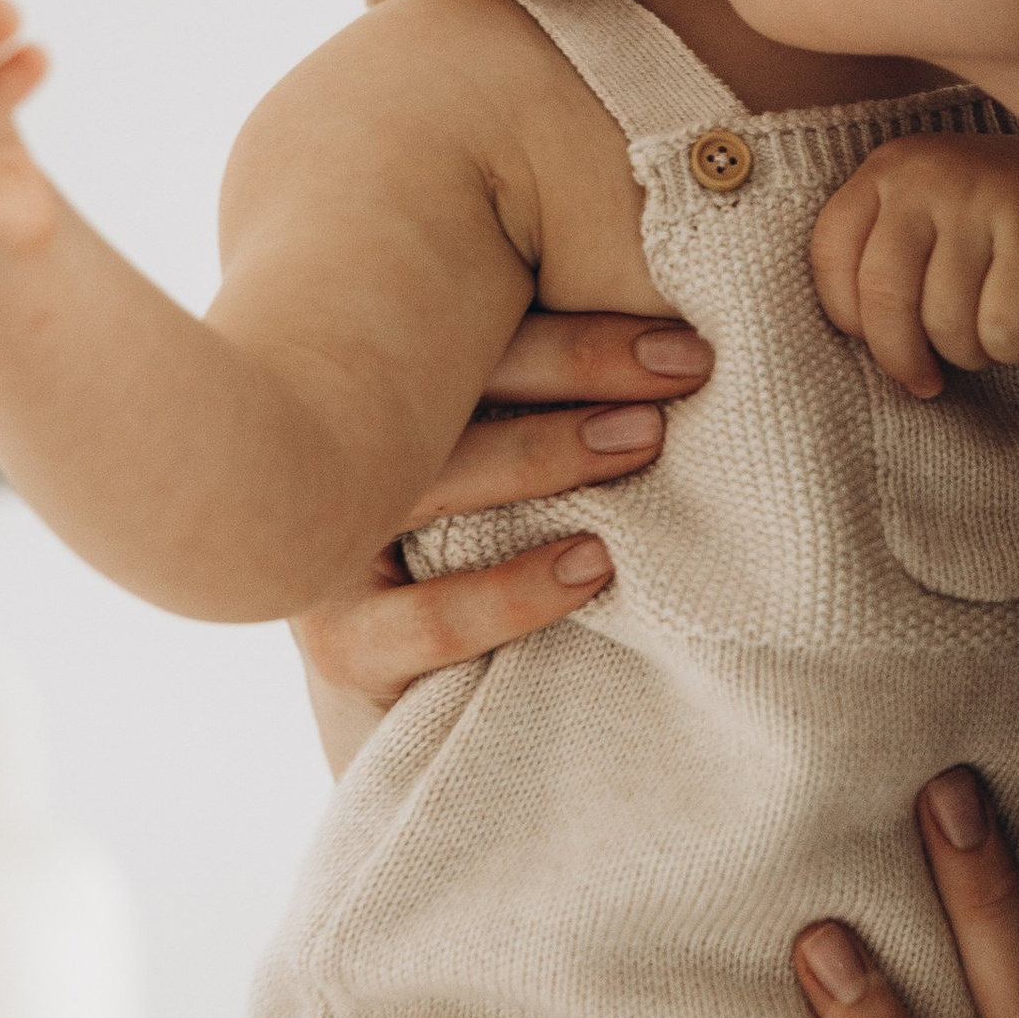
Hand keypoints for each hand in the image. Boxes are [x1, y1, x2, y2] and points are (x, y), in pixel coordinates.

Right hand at [291, 311, 713, 766]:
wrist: (405, 696)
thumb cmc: (470, 546)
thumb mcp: (492, 449)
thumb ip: (530, 391)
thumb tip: (668, 338)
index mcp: (372, 387)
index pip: (462, 325)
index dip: (573, 320)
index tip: (679, 331)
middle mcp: (341, 449)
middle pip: (449, 381)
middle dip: (579, 362)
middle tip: (685, 365)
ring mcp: (333, 541)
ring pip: (438, 476)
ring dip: (551, 451)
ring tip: (645, 441)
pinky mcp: (342, 640)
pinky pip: (433, 615)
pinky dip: (517, 590)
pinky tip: (593, 565)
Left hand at [810, 133, 1018, 399]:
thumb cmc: (989, 234)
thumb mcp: (920, 227)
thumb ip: (876, 268)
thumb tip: (850, 348)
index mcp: (889, 169)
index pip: (831, 253)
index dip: (849, 316)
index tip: (876, 342)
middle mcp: (931, 173)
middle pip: (884, 295)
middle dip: (902, 357)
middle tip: (924, 380)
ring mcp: (989, 197)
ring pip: (946, 323)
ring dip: (969, 351)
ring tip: (990, 326)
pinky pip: (1000, 331)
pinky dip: (1014, 346)